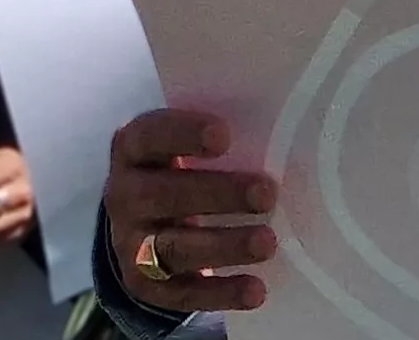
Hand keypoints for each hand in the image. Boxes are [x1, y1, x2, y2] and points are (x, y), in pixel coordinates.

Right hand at [104, 109, 277, 313]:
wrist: (145, 222)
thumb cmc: (186, 167)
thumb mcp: (189, 145)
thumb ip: (225, 135)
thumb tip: (292, 125)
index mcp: (135, 150)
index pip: (150, 135)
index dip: (182, 134)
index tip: (224, 136)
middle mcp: (126, 196)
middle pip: (163, 195)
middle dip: (217, 194)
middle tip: (266, 194)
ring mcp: (131, 243)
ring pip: (173, 247)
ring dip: (223, 246)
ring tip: (267, 243)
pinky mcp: (146, 284)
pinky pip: (182, 292)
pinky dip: (220, 293)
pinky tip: (255, 290)